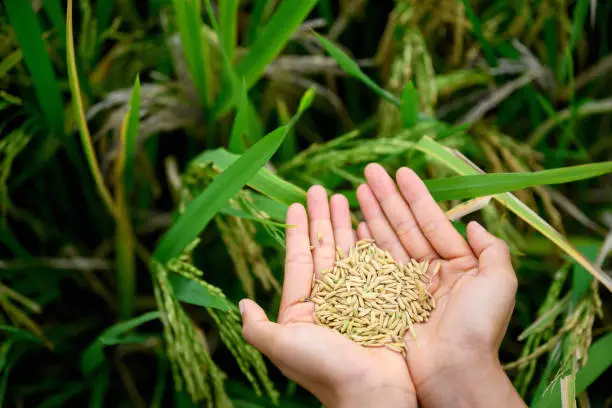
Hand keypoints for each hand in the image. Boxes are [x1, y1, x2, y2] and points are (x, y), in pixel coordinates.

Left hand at [240, 186, 415, 407]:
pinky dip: (370, 243)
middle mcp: (328, 301)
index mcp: (303, 309)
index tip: (294, 204)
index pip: (298, 261)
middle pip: (323, 250)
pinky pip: (374, 265)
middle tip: (319, 188)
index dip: (296, 232)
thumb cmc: (325, 369)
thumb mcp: (282, 346)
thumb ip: (257, 326)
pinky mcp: (380, 301)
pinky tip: (367, 223)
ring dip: (343, 224)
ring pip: (347, 253)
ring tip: (343, 196)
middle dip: (320, 219)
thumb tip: (240, 302)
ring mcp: (355, 300)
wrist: (372, 391)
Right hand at [356, 163, 525, 407]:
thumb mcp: (500, 282)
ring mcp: (407, 285)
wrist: (454, 369)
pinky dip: (364, 243)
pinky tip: (354, 223)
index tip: (400, 171)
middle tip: (369, 171)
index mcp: (457, 264)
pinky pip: (375, 265)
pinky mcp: (388, 300)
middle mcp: (430, 271)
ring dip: (372, 213)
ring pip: (387, 240)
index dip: (416, 195)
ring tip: (357, 188)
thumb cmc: (478, 325)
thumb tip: (475, 224)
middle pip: (404, 225)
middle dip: (387, 197)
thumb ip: (492, 249)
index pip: (432, 220)